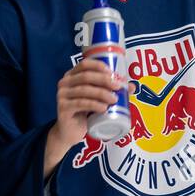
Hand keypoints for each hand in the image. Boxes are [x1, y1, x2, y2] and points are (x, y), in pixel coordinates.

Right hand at [45, 58, 125, 175]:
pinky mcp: (63, 108)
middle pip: (86, 76)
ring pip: (84, 90)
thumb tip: (132, 86)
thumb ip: (112, 92)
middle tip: (118, 87)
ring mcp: (62, 95)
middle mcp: (65, 82)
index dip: (99, 66)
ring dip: (102, 93)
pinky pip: (80, 103)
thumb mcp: (98, 99)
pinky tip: (103, 108)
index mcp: (72, 75)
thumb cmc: (85, 112)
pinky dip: (93, 104)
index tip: (113, 73)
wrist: (70, 132)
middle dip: (104, 80)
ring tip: (114, 99)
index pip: (85, 64)